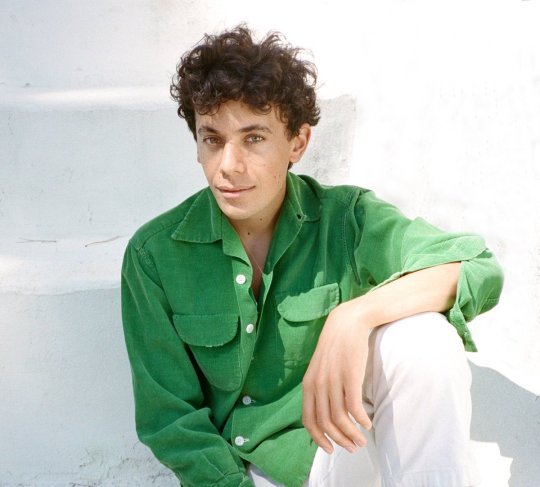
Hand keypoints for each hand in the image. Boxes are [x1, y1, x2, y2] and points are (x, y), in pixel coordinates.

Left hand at [302, 301, 372, 453]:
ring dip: (352, 435)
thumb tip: (326, 412)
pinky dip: (361, 421)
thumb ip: (320, 388)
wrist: (347, 323)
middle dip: (339, 441)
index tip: (330, 449)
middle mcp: (318, 384)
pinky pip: (354, 407)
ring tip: (361, 441)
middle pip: (326, 423)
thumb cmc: (336, 347)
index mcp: (309, 384)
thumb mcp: (320, 368)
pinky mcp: (350, 376)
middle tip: (352, 448)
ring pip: (340, 418)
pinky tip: (368, 424)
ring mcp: (334, 380)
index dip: (318, 438)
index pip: (309, 420)